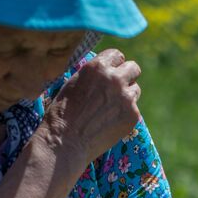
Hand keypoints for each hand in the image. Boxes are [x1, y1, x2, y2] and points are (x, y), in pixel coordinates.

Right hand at [41, 48, 141, 165]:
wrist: (65, 142)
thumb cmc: (62, 113)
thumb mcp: (73, 82)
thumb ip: (92, 73)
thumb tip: (104, 70)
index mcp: (98, 66)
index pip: (117, 55)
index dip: (113, 65)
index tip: (110, 73)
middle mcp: (115, 78)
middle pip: (133, 68)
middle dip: (127, 76)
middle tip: (117, 89)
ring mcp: (126, 97)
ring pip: (135, 90)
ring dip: (126, 96)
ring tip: (109, 110)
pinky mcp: (133, 115)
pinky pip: (134, 110)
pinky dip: (125, 115)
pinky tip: (109, 123)